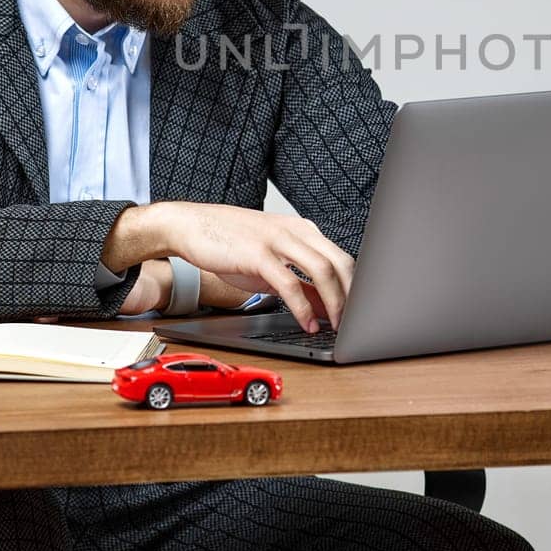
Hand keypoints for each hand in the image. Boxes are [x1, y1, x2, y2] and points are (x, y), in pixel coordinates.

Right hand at [108, 202, 353, 331]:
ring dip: (335, 302)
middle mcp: (296, 231)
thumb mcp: (271, 263)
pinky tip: (306, 323)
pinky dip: (303, 307)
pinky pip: (289, 282)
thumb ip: (299, 282)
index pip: (342, 257)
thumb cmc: (230, 244)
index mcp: (303, 230)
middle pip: (341, 261)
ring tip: (336, 325)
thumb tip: (325, 307)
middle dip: (353, 295)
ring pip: (322, 269)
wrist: (190, 225)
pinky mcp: (258, 253)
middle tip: (356, 322)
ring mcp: (277, 240)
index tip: (361, 311)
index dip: (356, 286)